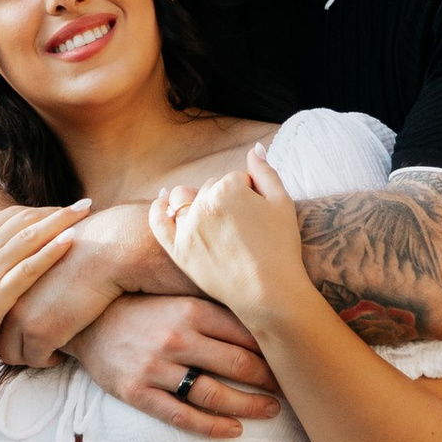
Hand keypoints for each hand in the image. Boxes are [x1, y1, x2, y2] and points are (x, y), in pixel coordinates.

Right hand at [0, 200, 85, 373]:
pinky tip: (71, 241)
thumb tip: (2, 245)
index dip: (40, 210)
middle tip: (84, 205)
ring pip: (29, 237)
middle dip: (56, 211)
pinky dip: (51, 251)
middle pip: (24, 221)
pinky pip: (29, 268)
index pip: (10, 216)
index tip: (62, 211)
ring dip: (60, 222)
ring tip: (85, 213)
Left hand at [0, 202, 148, 367]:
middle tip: (32, 348)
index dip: (2, 331)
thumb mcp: (43, 264)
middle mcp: (6, 302)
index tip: (18, 335)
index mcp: (3, 282)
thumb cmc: (80, 255)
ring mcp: (20, 319)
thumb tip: (31, 300)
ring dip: (30, 356)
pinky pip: (36, 360)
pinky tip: (62, 351)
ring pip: (12, 354)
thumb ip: (29, 282)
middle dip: (13, 348)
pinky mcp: (40, 334)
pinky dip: (49, 359)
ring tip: (49, 350)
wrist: (102, 253)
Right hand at [65, 294, 281, 440]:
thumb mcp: (177, 298)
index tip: (292, 360)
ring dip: (250, 406)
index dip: (275, 350)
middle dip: (270, 380)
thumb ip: (214, 309)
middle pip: (239, 364)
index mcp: (190, 309)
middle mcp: (176, 337)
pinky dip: (214, 426)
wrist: (87, 324)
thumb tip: (265, 319)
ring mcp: (156, 367)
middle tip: (289, 390)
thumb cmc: (142, 310)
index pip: (246, 333)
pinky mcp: (138, 393)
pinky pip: (183, 416)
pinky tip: (235, 430)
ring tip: (270, 410)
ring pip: (215, 394)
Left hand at [148, 147, 307, 335]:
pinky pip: (159, 222)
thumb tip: (254, 148)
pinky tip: (162, 202)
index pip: (236, 180)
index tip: (259, 218)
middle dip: (225, 201)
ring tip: (213, 221)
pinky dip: (158, 209)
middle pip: (211, 189)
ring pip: (186, 200)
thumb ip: (266, 172)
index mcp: (229, 187)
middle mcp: (204, 203)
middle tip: (243, 228)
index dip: (251, 196)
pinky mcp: (178, 250)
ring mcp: (187, 227)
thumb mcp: (282, 203)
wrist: (268, 292)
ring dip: (196, 202)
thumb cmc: (280, 248)